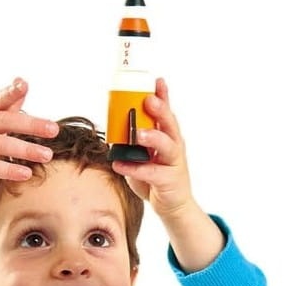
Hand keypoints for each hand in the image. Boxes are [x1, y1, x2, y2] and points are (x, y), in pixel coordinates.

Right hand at [0, 78, 59, 201]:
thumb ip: (7, 106)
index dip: (10, 92)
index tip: (24, 84)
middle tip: (54, 129)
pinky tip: (26, 173)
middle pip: (5, 121)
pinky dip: (9, 170)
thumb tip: (22, 82)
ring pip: (1, 144)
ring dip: (26, 149)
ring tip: (47, 155)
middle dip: (31, 124)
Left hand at [111, 79, 222, 272]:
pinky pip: (151, 172)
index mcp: (169, 136)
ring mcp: (174, 162)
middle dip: (160, 110)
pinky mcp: (169, 180)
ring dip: (152, 137)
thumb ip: (134, 141)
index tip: (157, 80)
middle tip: (148, 100)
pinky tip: (119, 164)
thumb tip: (112, 124)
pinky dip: (134, 168)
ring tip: (137, 133)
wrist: (172, 206)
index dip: (164, 95)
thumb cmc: (156, 177)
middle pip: (170, 123)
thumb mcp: (145, 155)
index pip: (167, 112)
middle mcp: (174, 145)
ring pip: (167, 145)